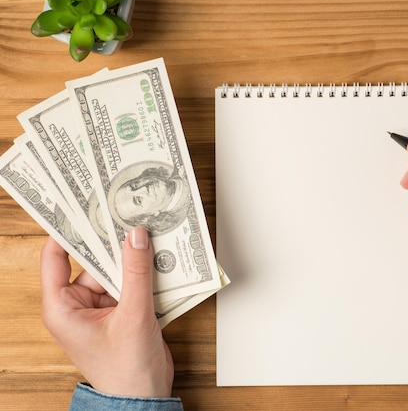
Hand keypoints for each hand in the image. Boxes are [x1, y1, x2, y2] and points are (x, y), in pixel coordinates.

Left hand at [40, 226, 173, 397]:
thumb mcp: (132, 316)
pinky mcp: (122, 312)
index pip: (56, 258)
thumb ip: (135, 274)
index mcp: (63, 308)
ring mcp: (102, 308)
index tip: (81, 207)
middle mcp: (79, 305)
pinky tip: (160, 259)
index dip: (67, 232)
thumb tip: (135, 237)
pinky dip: (144, 274)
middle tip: (127, 216)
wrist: (145, 397)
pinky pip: (131, 283)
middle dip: (111, 243)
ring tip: (150, 235)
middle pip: (93, 261)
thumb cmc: (125, 370)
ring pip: (116, 271)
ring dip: (133, 259)